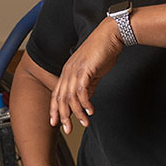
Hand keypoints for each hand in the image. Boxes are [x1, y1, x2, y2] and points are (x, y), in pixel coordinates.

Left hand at [49, 19, 124, 133]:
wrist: (111, 35)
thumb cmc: (103, 52)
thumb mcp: (93, 72)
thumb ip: (88, 86)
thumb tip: (85, 101)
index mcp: (67, 72)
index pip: (57, 94)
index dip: (55, 109)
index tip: (56, 123)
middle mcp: (68, 71)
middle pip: (60, 98)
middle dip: (63, 116)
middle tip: (67, 130)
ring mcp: (75, 70)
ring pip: (70, 97)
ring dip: (77, 113)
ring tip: (84, 123)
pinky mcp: (85, 70)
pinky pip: (82, 91)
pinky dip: (85, 103)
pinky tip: (90, 111)